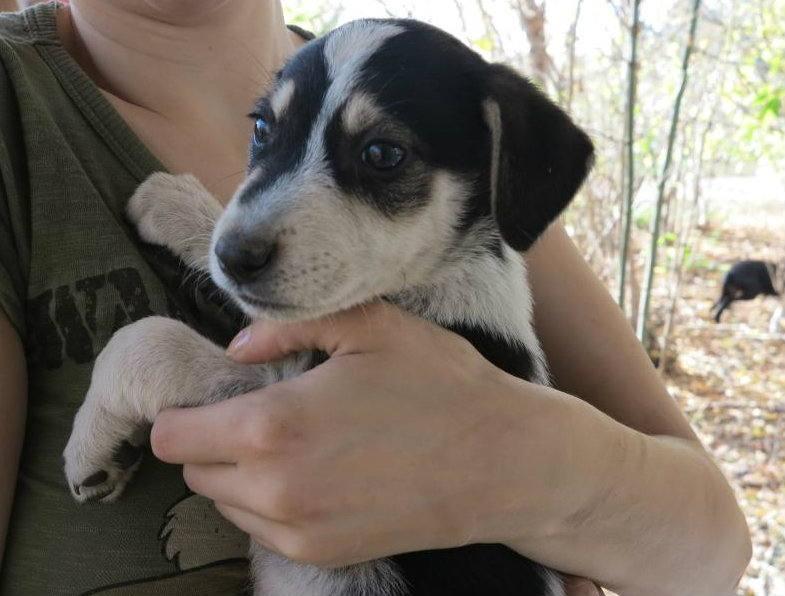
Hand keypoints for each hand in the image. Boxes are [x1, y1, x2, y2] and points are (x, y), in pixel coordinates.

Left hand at [150, 302, 571, 567]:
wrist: (503, 462)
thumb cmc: (441, 386)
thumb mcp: (371, 326)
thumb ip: (288, 325)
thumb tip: (236, 347)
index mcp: (274, 424)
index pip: (173, 435)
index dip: (185, 412)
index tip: (216, 397)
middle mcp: (274, 489)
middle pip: (194, 470)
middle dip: (214, 440)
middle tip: (263, 412)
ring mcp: (298, 531)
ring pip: (227, 502)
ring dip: (243, 473)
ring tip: (299, 442)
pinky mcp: (323, 555)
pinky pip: (264, 530)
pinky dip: (274, 502)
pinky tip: (322, 473)